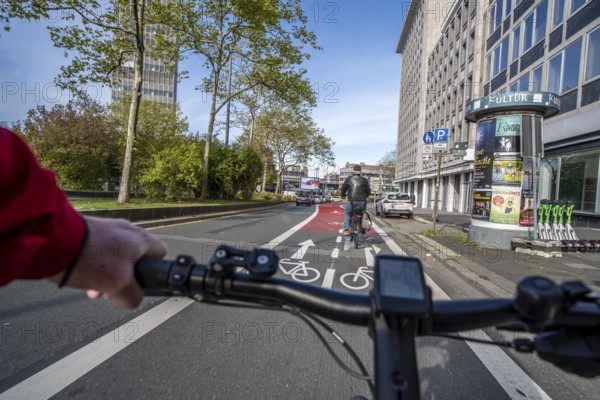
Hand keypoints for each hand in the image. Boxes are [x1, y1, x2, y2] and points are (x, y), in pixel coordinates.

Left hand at [48, 216, 166, 308]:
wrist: (53, 241)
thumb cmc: (90, 259)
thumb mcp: (119, 286)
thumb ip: (133, 297)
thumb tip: (132, 300)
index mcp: (142, 239)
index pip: (161, 253)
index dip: (154, 271)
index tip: (139, 284)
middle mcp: (128, 230)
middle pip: (135, 258)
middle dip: (124, 278)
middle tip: (111, 290)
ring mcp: (108, 228)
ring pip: (115, 256)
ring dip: (107, 274)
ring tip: (93, 287)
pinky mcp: (91, 229)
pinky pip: (99, 251)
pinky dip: (94, 264)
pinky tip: (82, 275)